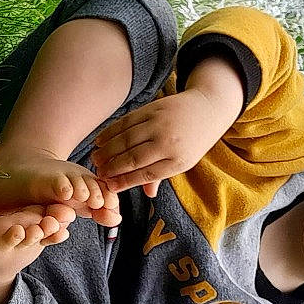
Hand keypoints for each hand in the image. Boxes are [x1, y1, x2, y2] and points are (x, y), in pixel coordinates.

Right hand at [90, 61, 243, 193]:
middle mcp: (168, 142)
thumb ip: (162, 175)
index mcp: (178, 161)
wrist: (208, 108)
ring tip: (96, 158)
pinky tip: (101, 140)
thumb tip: (147, 194)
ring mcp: (160, 124)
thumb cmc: (193, 140)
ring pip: (126, 139)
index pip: (145, 175)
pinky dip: (111, 132)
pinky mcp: (153, 108)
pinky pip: (126, 122)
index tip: (109, 186)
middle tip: (98, 172)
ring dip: (107, 150)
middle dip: (111, 167)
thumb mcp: (184, 162)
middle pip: (133, 158)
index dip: (124, 182)